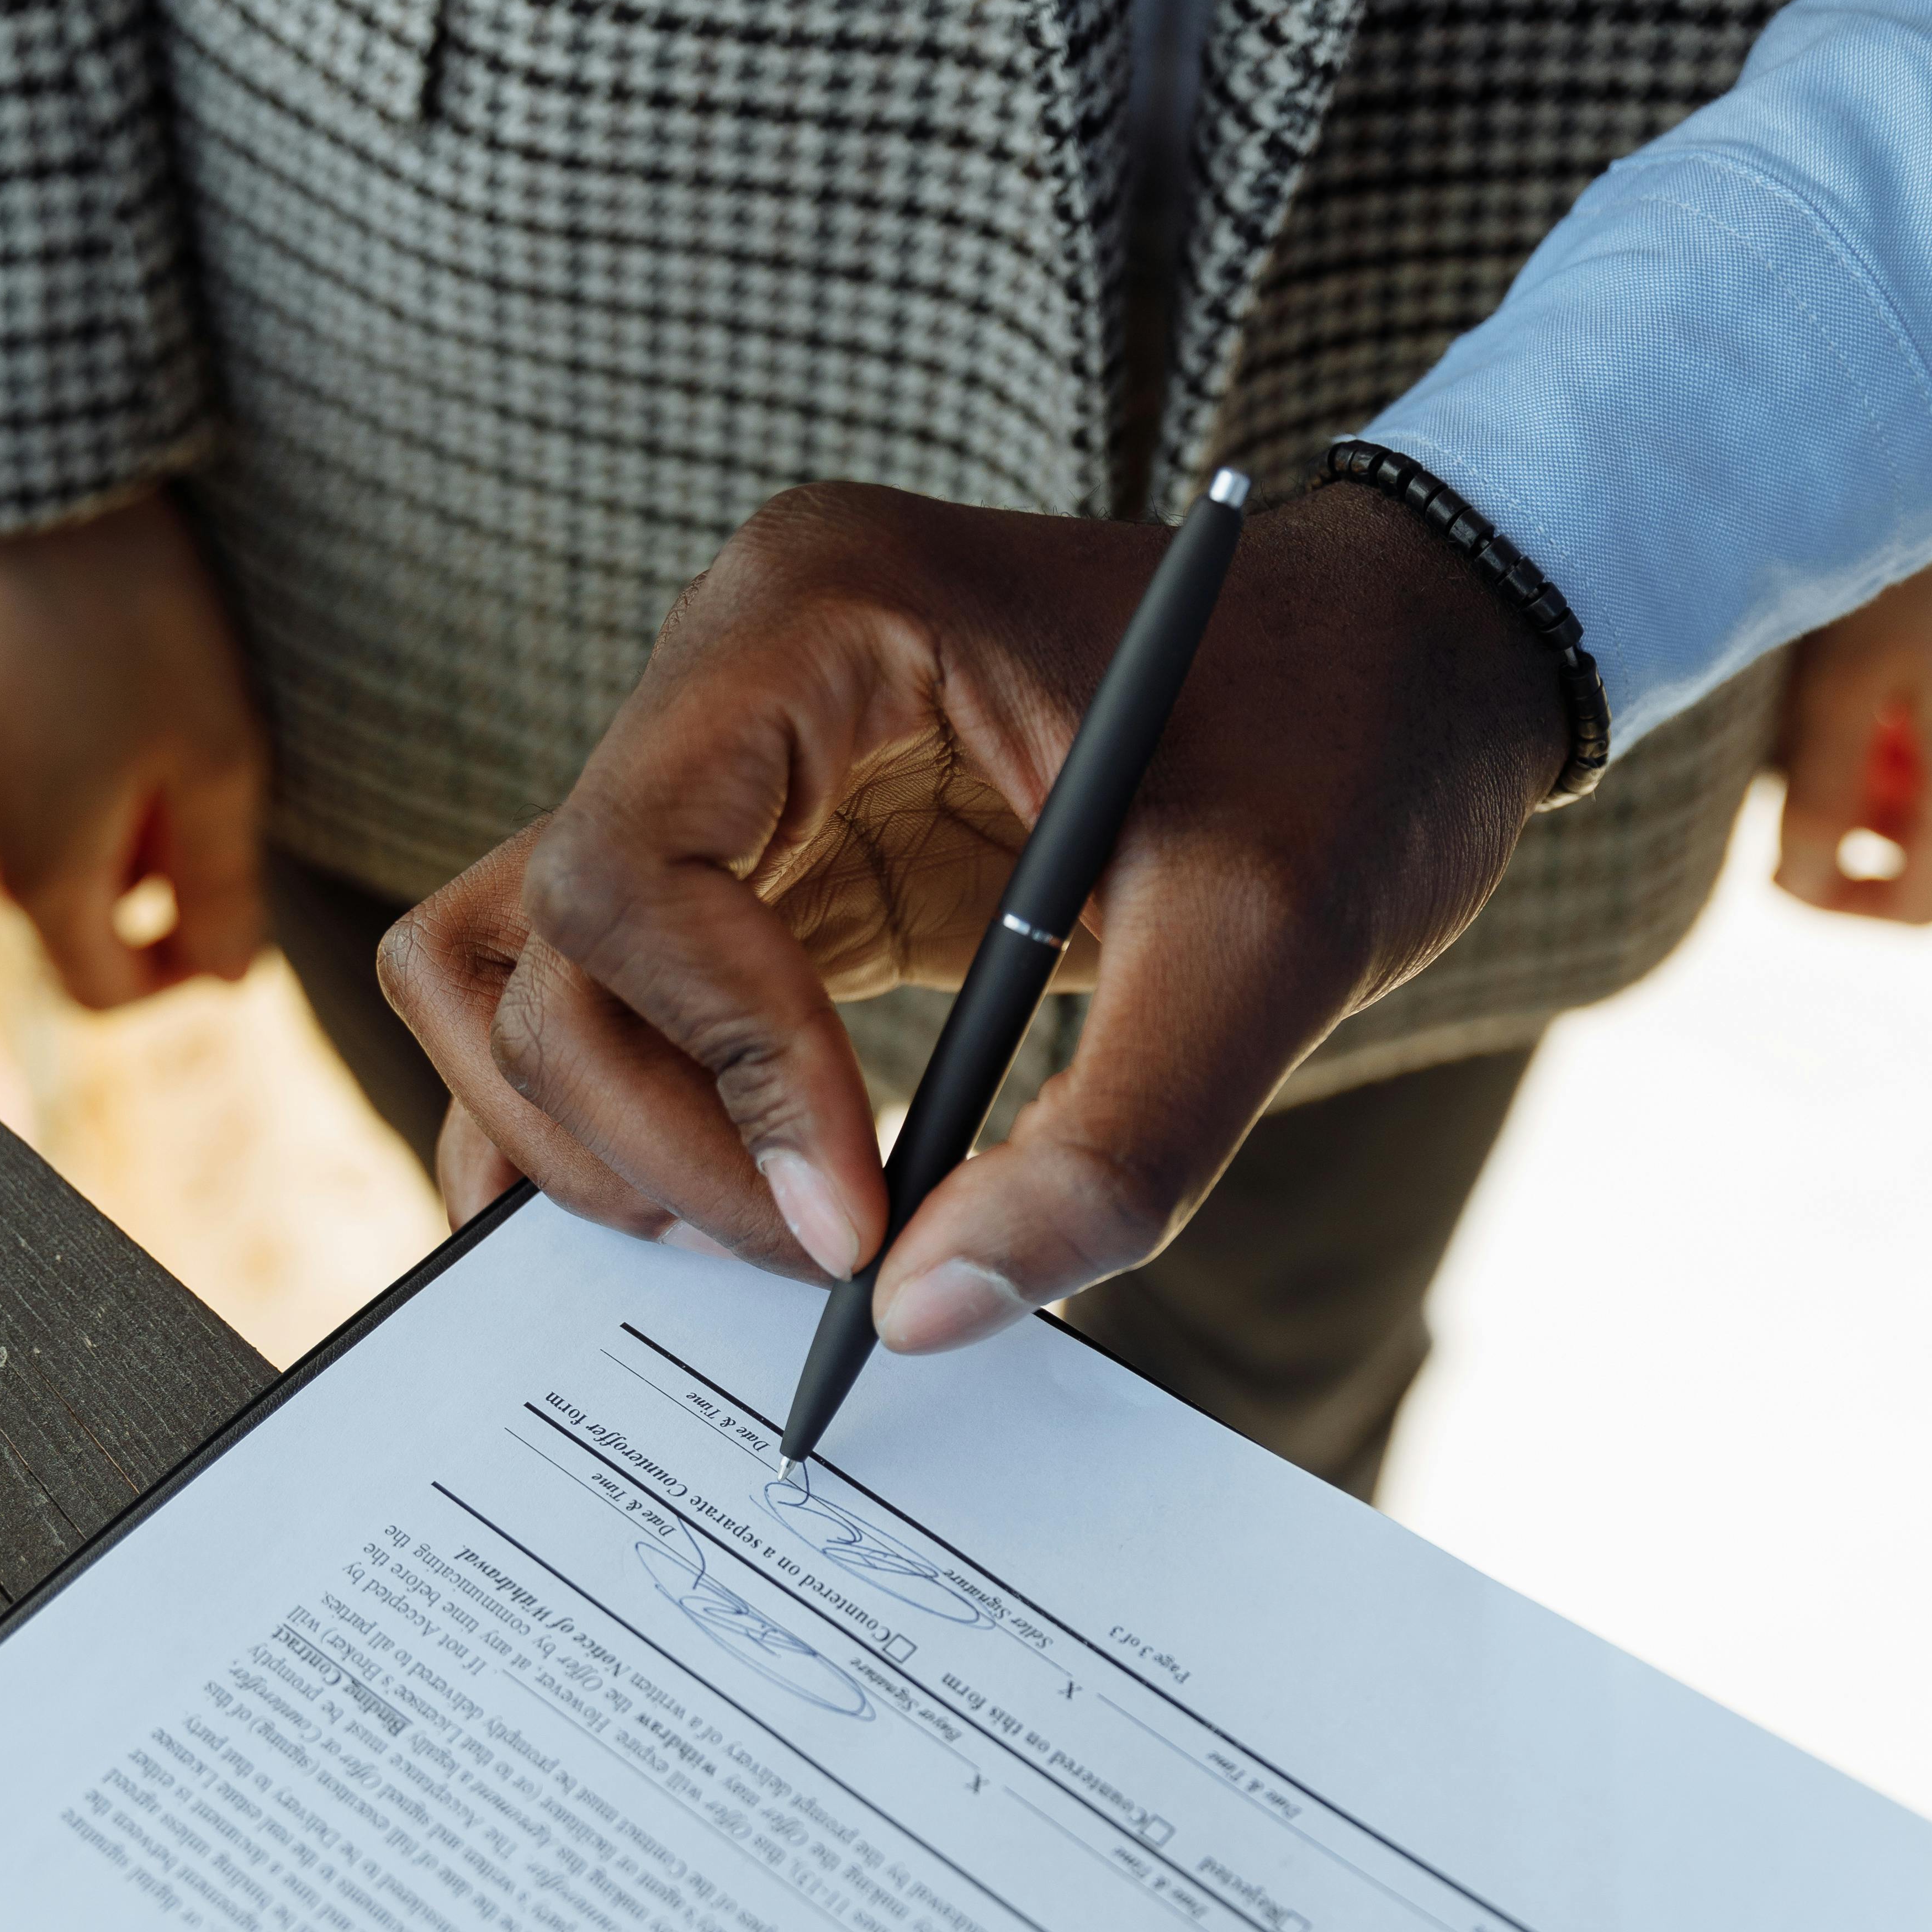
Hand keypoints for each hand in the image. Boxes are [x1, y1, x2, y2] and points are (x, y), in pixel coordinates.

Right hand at [0, 489, 268, 1006]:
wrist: (10, 463)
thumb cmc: (134, 613)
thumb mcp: (220, 756)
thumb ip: (224, 886)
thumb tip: (228, 975)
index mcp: (37, 873)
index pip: (101, 991)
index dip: (171, 977)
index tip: (221, 925)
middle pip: (56, 905)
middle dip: (131, 874)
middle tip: (194, 782)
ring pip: (7, 827)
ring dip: (74, 805)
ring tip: (135, 711)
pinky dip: (23, 741)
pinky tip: (68, 661)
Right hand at [381, 482, 1564, 1344]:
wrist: (1410, 666)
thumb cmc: (1351, 746)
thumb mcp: (1270, 945)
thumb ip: (1114, 1144)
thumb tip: (926, 1316)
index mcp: (818, 615)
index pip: (634, 876)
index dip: (723, 1075)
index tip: (856, 1221)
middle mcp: (731, 673)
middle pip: (546, 944)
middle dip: (656, 1140)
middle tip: (821, 1267)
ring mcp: (730, 770)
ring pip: (522, 973)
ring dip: (596, 1137)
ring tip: (761, 1244)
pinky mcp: (763, 868)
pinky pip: (603, 994)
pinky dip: (618, 1121)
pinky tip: (695, 1228)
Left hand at [1773, 560, 1931, 922]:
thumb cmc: (1926, 550)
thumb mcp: (1840, 677)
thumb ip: (1814, 796)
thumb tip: (1794, 881)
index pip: (1918, 906)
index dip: (1840, 903)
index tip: (1784, 865)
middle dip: (1877, 814)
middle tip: (1820, 745)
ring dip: (1924, 758)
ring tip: (1876, 681)